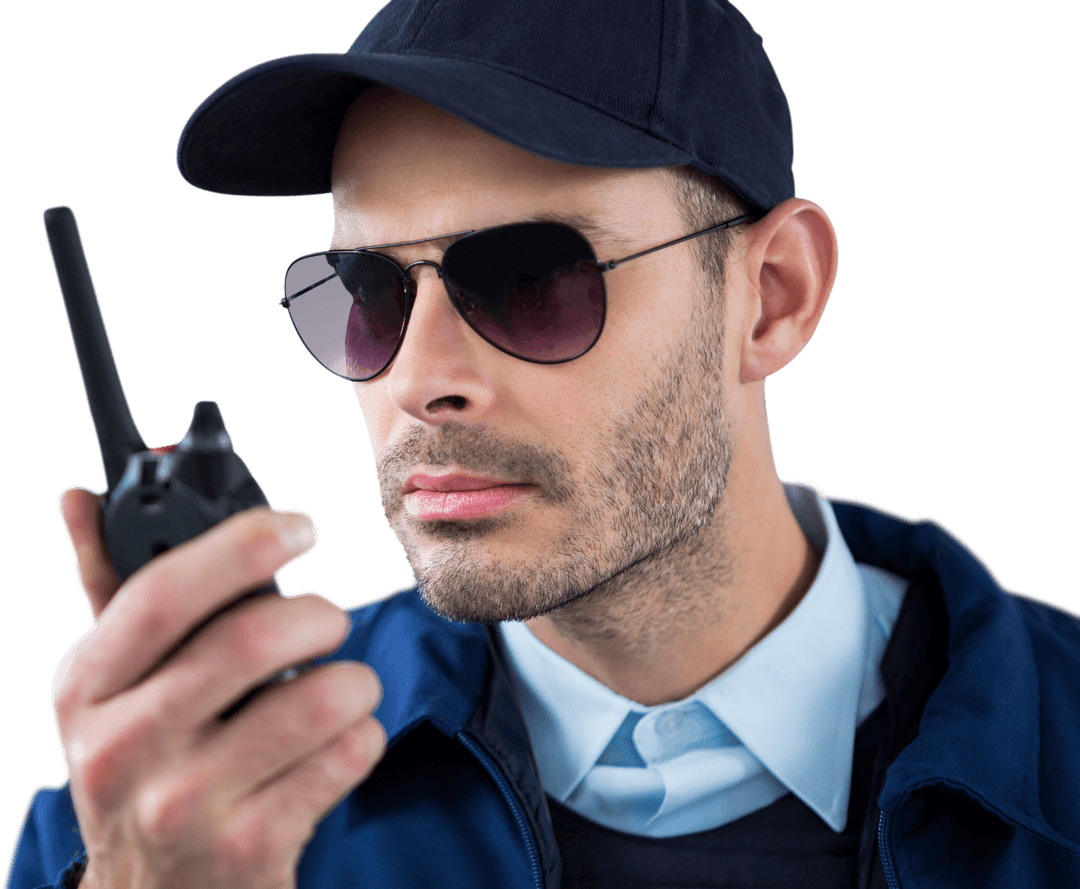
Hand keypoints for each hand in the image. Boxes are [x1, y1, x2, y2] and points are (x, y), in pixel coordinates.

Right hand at [52, 466, 386, 888]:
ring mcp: (185, 805)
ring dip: (353, 678)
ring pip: (318, 698)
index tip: (297, 526)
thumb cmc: (148, 765)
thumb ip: (110, 588)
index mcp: (87, 687)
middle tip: (328, 618)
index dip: (239, 543)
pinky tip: (338, 742)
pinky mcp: (250, 847)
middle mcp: (123, 748)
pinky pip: (347, 755)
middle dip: (317, 612)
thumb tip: (82, 496)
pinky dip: (364, 733)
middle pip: (249, 639)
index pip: (161, 593)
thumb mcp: (114, 686)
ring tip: (340, 685)